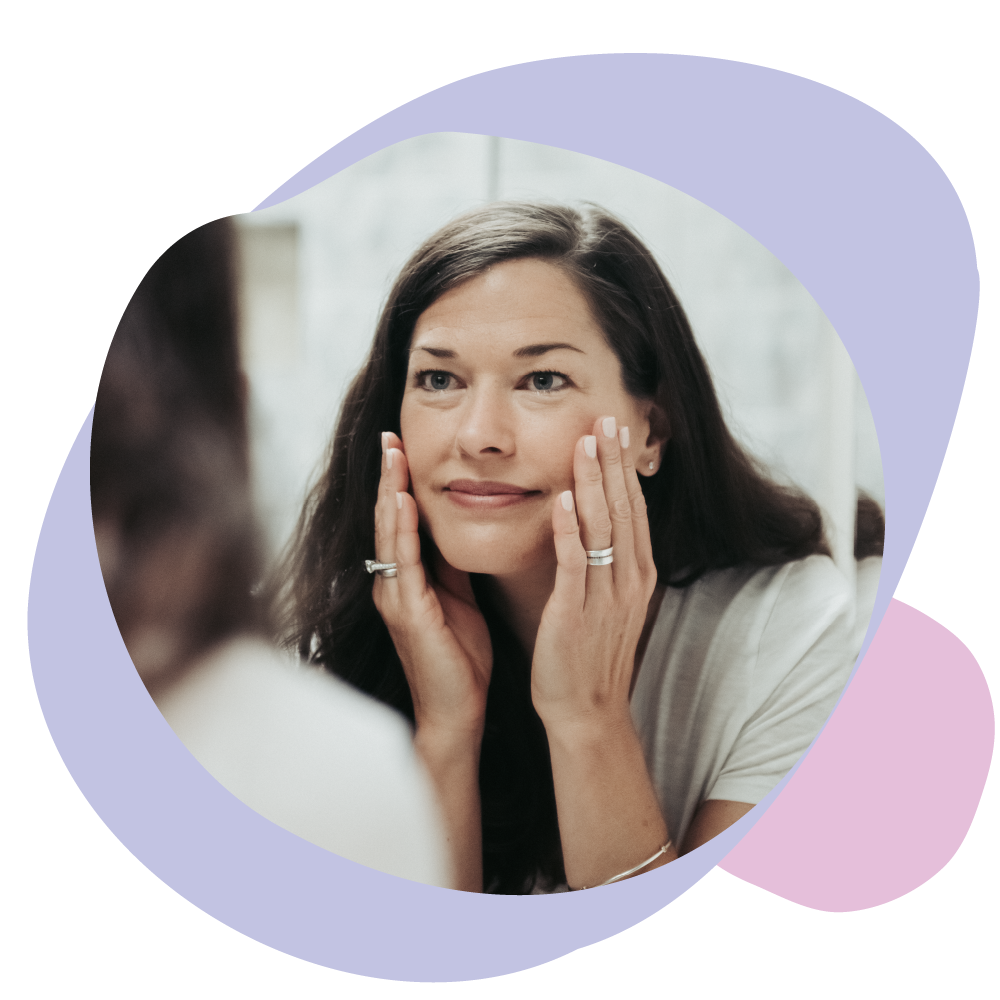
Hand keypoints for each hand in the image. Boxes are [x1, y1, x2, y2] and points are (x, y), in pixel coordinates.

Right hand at [372, 432, 492, 738]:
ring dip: (391, 493)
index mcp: (407, 580)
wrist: (458, 713)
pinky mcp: (408, 616)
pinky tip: (405, 505)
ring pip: (390, 535)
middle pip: (388, 519)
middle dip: (390, 476)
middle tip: (391, 436)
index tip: (403, 444)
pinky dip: (403, 533)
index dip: (401, 482)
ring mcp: (395, 599)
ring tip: (394, 455)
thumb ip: (450, 564)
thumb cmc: (460, 659)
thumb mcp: (458, 599)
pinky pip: (404, 566)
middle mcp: (393, 584)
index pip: (401, 520)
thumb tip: (458, 524)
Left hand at [530, 415, 657, 732]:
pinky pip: (575, 563)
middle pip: (623, 509)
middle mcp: (628, 580)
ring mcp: (605, 596)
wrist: (587, 711)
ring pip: (603, 528)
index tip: (616, 430)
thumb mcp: (609, 603)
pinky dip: (569, 529)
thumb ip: (608, 563)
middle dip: (614, 462)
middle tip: (607, 417)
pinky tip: (561, 498)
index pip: (632, 509)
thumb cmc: (590, 656)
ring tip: (586, 442)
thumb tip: (596, 526)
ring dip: (593, 482)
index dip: (623, 468)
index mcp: (637, 575)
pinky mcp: (576, 612)